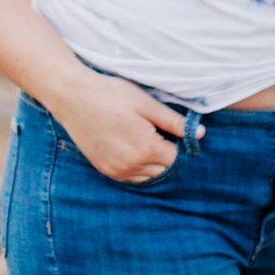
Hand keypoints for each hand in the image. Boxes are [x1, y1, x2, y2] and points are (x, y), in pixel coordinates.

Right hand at [53, 71, 203, 183]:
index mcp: (146, 148)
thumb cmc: (112, 95)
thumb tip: (200, 134)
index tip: (180, 135)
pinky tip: (136, 151)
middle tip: (166, 136)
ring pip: (148, 178)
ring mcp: (117, 171)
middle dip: (169, 157)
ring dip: (154, 165)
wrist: (74, 98)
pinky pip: (131, 179)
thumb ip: (173, 121)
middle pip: (163, 171)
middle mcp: (132, 166)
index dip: (182, 147)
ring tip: (151, 142)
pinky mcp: (105, 170)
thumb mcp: (146, 104)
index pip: (176, 159)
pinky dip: (139, 170)